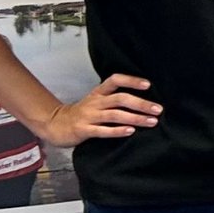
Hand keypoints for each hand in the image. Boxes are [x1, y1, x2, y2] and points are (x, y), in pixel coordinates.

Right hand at [39, 73, 161, 146]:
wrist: (55, 124)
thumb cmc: (82, 114)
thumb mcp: (95, 101)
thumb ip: (113, 100)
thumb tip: (141, 101)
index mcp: (98, 93)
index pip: (115, 80)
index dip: (131, 80)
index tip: (148, 85)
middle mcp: (95, 102)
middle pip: (120, 99)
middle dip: (141, 103)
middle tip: (158, 109)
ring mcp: (89, 116)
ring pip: (115, 115)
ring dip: (135, 118)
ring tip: (151, 121)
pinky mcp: (84, 130)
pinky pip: (102, 130)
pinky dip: (117, 131)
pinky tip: (130, 132)